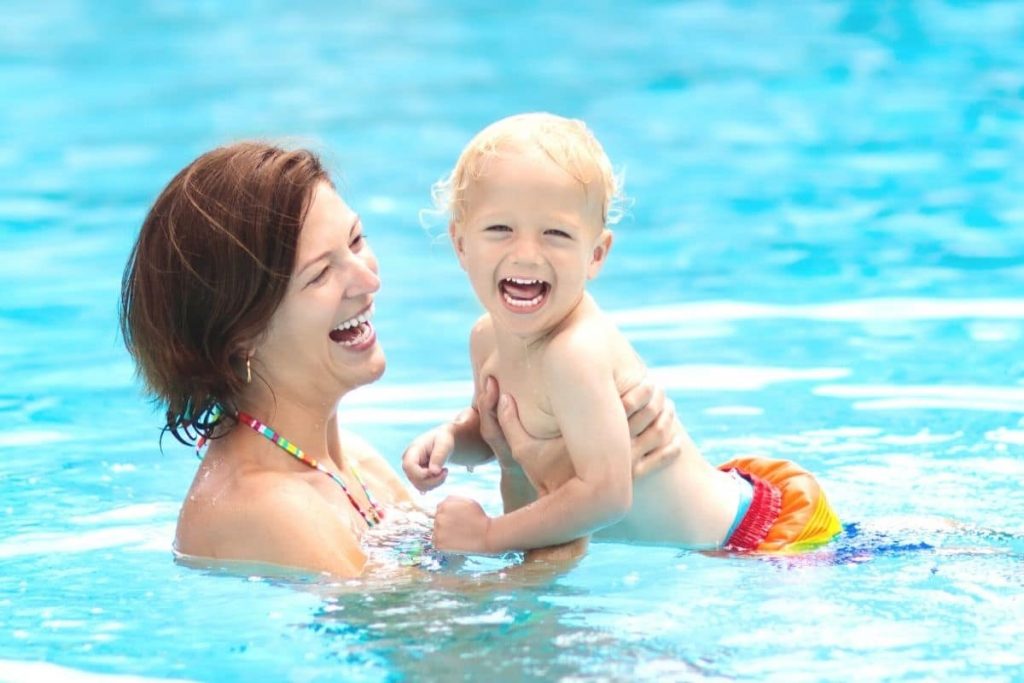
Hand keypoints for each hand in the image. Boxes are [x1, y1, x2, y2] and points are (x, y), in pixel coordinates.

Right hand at [401, 416, 463, 491]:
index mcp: (412, 450)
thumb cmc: (443, 440)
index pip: (409, 466)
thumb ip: (439, 456)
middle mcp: (407, 461)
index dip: (423, 473)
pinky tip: (440, 476)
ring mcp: (410, 470)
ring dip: (435, 483)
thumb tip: (433, 472)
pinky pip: (422, 487)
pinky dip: (433, 485)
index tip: (439, 470)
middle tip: (446, 471)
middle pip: (414, 479)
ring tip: (444, 471)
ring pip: (419, 486)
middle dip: (433, 480)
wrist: (442, 442)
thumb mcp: (444, 444)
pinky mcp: (415, 477)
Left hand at [433, 495, 492, 552]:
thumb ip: (452, 500)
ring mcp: (438, 531)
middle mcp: (439, 517)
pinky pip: (437, 543)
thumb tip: (442, 504)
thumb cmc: (479, 517)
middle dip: (445, 523)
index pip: (439, 509)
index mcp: (444, 505)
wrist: (486, 534)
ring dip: (444, 534)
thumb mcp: (466, 501)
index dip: (449, 515)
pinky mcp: (440, 544)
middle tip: (458, 528)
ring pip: (436, 532)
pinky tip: (455, 542)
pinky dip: (444, 544)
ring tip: (457, 535)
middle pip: (437, 520)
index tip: (457, 519)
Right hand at [483, 374, 682, 481]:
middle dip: (657, 403)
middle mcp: (612, 456)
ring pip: (658, 439)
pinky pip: (660, 462)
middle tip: (657, 387)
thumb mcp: (519, 450)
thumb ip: (504, 420)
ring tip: (668, 404)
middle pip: (647, 422)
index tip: (644, 380)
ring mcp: (625, 470)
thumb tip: (494, 386)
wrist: (555, 513)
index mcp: (590, 443)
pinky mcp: (632, 481)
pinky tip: (676, 437)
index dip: (638, 393)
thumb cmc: (539, 476)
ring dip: (666, 420)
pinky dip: (671, 448)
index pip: (623, 411)